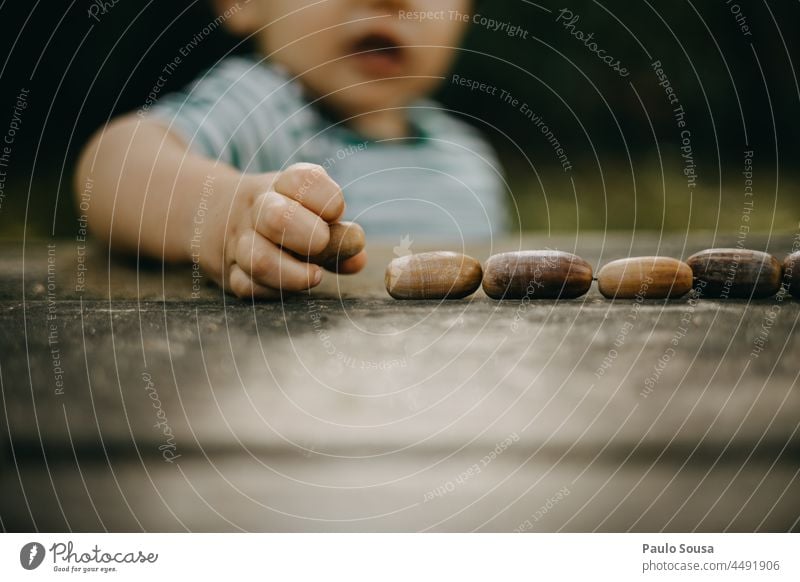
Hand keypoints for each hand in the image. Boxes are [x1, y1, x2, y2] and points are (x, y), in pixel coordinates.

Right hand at [201, 163, 366, 298]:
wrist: (213, 215)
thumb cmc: (282, 217)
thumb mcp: (311, 214)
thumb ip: (338, 236)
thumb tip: (358, 258)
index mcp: (281, 185)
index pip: (303, 180)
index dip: (326, 198)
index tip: (337, 211)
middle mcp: (256, 208)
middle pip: (276, 217)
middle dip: (308, 236)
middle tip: (323, 244)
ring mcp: (238, 240)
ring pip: (258, 258)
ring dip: (293, 273)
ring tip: (315, 276)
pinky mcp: (228, 271)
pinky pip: (247, 286)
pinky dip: (274, 291)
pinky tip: (289, 288)